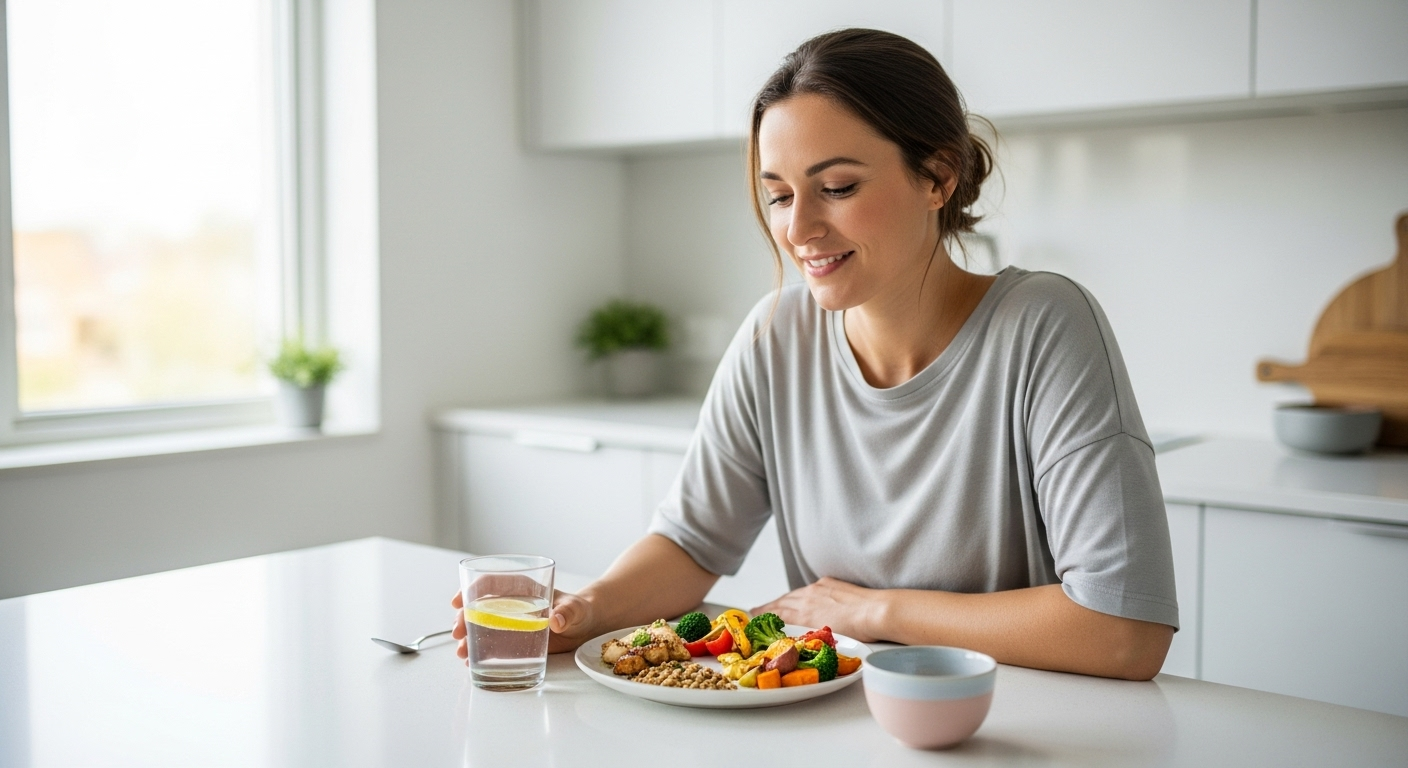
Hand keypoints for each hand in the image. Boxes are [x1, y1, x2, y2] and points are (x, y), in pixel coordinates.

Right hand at [450, 589, 600, 662]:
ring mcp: (510, 623)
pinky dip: (479, 653)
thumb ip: (567, 612)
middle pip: (479, 607)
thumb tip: (556, 620)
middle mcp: (511, 603)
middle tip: (457, 634)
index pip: (490, 583)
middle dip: (463, 619)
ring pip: (481, 627)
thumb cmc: (579, 610)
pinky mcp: (513, 640)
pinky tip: (471, 663)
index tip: (458, 602)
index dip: (470, 590)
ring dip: (468, 639)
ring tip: (462, 653)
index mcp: (522, 587)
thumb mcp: (575, 609)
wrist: (584, 627)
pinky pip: (491, 645)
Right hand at [754, 577, 884, 642]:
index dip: (764, 615)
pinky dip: (798, 594)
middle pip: (782, 602)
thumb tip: (799, 637)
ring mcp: (818, 589)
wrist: (877, 612)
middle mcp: (807, 598)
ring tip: (773, 604)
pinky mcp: (829, 583)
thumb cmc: (857, 630)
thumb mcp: (826, 637)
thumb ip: (808, 634)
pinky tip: (800, 596)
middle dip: (768, 607)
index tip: (752, 616)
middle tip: (755, 611)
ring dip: (781, 600)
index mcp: (804, 613)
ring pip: (794, 594)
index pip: (778, 613)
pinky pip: (807, 589)